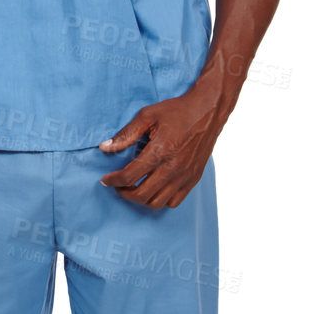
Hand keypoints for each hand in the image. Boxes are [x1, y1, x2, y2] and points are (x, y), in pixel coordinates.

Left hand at [98, 86, 226, 208]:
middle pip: (142, 195)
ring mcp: (185, 176)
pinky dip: (160, 200)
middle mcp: (173, 168)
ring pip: (157, 203)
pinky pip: (174, 202)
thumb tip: (105, 147)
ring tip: (134, 188)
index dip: (113, 181)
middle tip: (118, 185)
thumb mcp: (147, 115)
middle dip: (124, 193)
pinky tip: (153, 189)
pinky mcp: (193, 179)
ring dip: (141, 199)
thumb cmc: (177, 111)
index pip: (129, 176)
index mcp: (160, 152)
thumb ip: (126, 134)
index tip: (106, 180)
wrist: (208, 111)